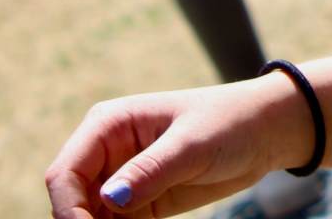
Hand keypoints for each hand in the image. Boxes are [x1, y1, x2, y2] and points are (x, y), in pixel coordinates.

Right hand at [46, 75, 309, 217]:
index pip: (66, 173)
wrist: (264, 132)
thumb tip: (107, 198)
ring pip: (89, 218)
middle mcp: (106, 152)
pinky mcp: (138, 203)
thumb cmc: (229, 123)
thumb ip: (151, 170)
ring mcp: (120, 180)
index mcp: (108, 125)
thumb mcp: (192, 144)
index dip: (68, 209)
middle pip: (70, 201)